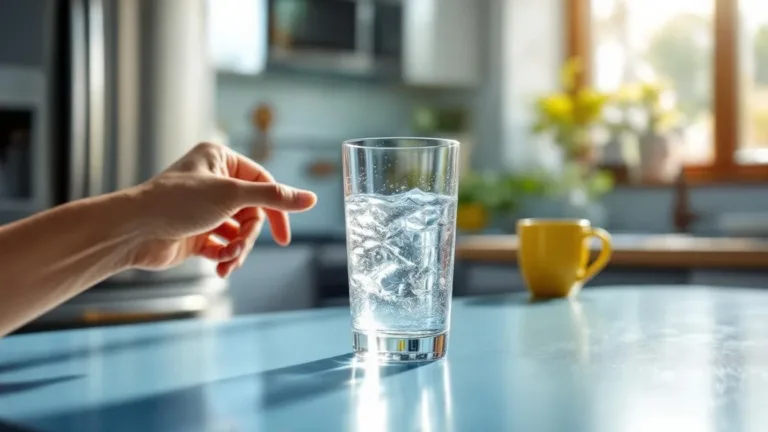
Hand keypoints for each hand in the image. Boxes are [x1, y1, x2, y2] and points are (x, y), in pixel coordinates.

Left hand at [128, 142, 316, 276]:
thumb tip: (311, 198)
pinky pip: (223, 246)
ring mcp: (203, 209)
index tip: (284, 237)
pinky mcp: (195, 233)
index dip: (276, 209)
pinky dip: (225, 258)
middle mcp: (212, 181)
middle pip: (252, 211)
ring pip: (239, 232)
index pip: (263, 182)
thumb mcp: (233, 196)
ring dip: (237, 249)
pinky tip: (221, 268)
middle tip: (240, 247)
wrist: (133, 232)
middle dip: (249, 235)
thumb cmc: (176, 203)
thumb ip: (274, 198)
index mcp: (220, 159)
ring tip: (227, 261)